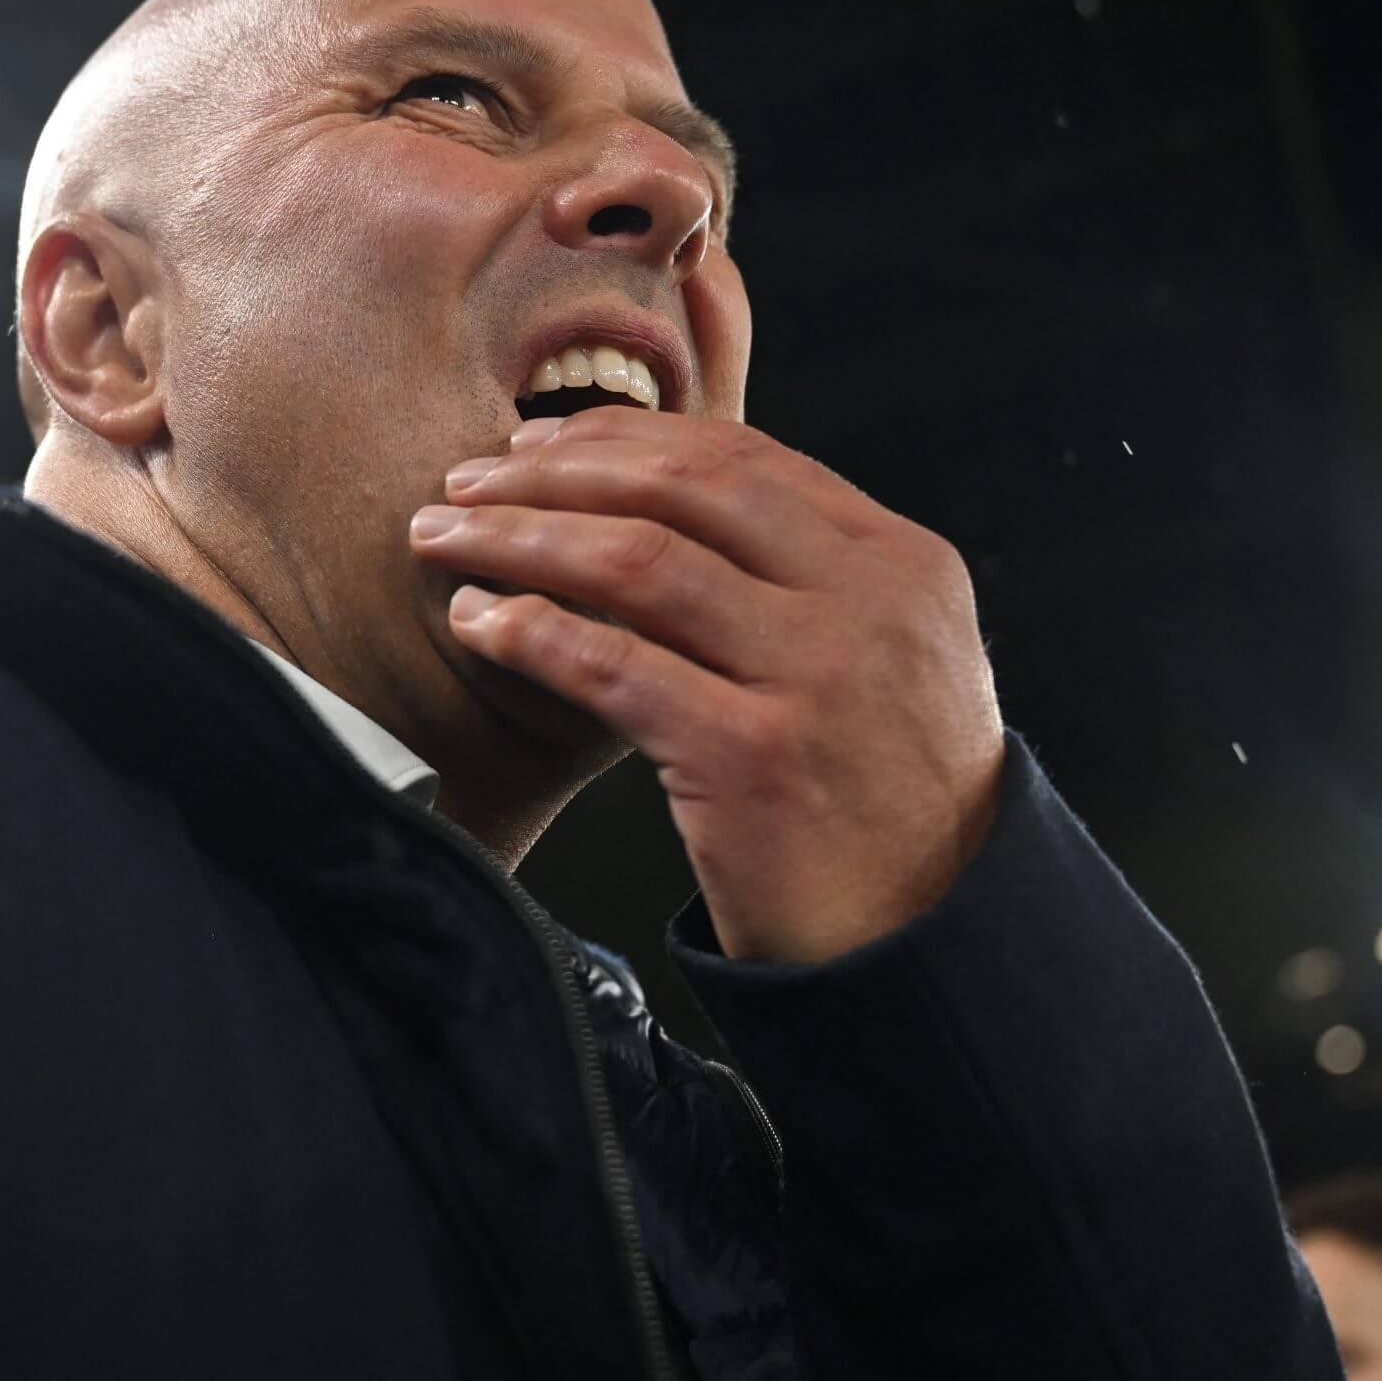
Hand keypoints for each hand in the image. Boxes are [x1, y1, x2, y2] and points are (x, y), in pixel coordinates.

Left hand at [410, 405, 1006, 963]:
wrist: (936, 942)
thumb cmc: (887, 806)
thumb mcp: (889, 660)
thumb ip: (810, 582)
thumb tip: (667, 512)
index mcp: (900, 562)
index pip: (743, 457)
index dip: (623, 438)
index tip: (541, 443)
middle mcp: (865, 603)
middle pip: (682, 492)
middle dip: (554, 474)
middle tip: (466, 482)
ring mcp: (813, 677)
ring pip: (636, 563)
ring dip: (519, 539)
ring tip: (445, 539)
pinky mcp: (752, 758)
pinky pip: (613, 667)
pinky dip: (531, 632)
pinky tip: (479, 622)